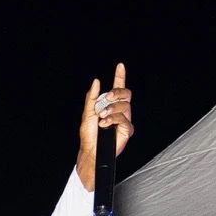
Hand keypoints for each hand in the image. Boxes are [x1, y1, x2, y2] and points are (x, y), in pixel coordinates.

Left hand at [76, 64, 133, 191]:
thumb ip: (92, 97)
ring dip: (112, 109)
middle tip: (107, 97)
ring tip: (102, 117)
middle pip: (126, 94)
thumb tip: (97, 81)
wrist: (91, 149)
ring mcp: (124, 120)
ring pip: (125, 106)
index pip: (118, 88)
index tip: (120, 66)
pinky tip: (105, 124)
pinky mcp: (127, 130)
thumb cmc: (89, 134)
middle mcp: (119, 110)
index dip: (120, 76)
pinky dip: (113, 120)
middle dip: (117, 92)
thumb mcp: (87, 112)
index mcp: (110, 104)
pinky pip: (125, 120)